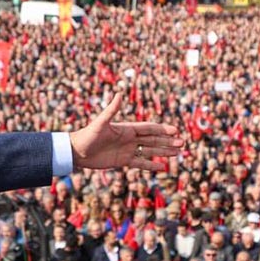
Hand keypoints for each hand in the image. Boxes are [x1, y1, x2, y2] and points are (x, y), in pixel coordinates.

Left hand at [68, 89, 182, 171]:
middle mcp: (129, 139)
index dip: (162, 129)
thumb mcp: (100, 123)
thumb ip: (111, 110)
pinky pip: (140, 163)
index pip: (149, 128)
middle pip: (153, 139)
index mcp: (127, 129)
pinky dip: (151, 165)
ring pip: (150, 151)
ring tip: (177, 153)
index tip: (175, 131)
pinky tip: (162, 167)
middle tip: (182, 143)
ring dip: (163, 152)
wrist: (77, 152)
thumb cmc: (87, 135)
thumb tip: (119, 93)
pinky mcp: (123, 161)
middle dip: (167, 141)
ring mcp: (127, 150)